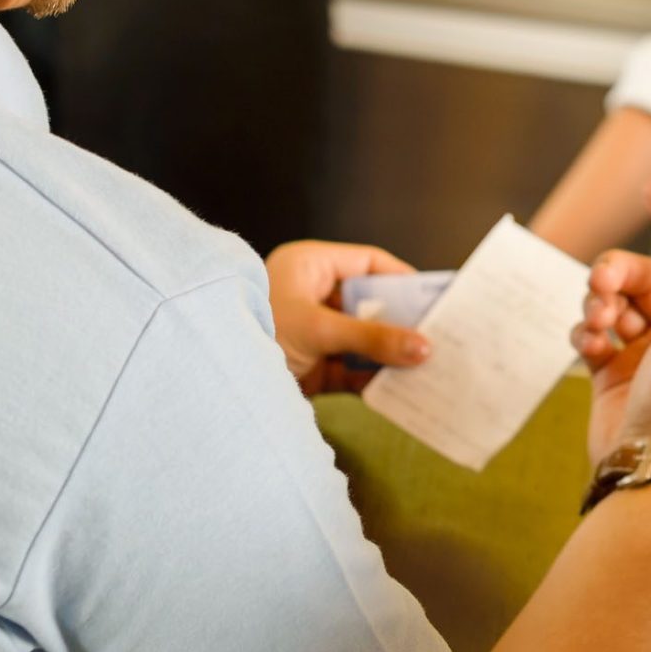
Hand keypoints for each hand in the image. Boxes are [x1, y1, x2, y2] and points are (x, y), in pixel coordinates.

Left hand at [265, 240, 432, 394]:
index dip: (402, 279)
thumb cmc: (252, 332)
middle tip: (439, 333)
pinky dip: (373, 378)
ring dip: (390, 353)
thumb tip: (424, 346)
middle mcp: (313, 295)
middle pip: (370, 305)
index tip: (434, 297)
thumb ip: (371, 338)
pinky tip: (400, 387)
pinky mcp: (312, 366)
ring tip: (429, 364)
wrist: (211, 381)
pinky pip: (352, 368)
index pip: (368, 263)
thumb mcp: (318, 330)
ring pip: (364, 339)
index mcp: (310, 266)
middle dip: (402, 321)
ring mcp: (313, 332)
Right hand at [571, 180, 650, 466]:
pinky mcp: (615, 370)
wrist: (646, 459)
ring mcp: (647, 350)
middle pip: (643, 276)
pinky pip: (595, 334)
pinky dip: (588, 336)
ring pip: (614, 301)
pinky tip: (591, 350)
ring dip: (598, 305)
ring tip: (596, 326)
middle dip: (616, 273)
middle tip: (599, 284)